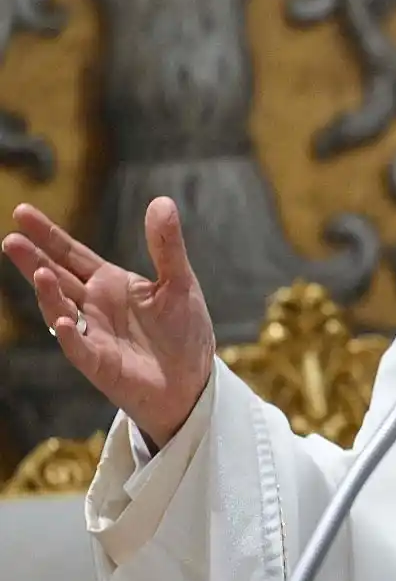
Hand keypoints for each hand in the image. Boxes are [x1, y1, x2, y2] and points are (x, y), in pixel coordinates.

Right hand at [2, 197, 215, 448]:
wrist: (192, 379)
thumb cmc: (183, 330)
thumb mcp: (179, 282)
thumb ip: (167, 245)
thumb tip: (161, 201)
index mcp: (110, 283)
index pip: (72, 254)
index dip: (48, 235)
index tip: (22, 212)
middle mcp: (94, 306)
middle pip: (58, 278)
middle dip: (34, 260)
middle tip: (11, 240)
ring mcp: (93, 335)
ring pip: (62, 311)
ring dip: (49, 294)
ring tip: (40, 272)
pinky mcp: (100, 364)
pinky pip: (80, 348)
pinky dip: (72, 335)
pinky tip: (66, 320)